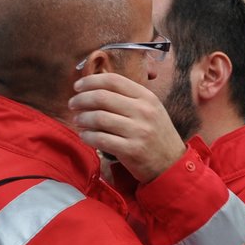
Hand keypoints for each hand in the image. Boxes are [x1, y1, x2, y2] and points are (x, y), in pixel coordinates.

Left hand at [69, 73, 186, 181]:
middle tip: (72, 104)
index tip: (78, 86)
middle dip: (81, 99)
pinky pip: (100, 139)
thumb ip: (128, 97)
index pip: (113, 80)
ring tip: (78, 120)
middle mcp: (143, 111)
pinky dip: (87, 136)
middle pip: (102, 97)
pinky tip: (84, 136)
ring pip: (98, 117)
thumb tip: (95, 86)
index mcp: (147, 97)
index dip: (91, 81)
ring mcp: (138, 131)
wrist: (171, 164)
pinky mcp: (131, 150)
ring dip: (82, 118)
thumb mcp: (150, 110)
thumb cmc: (156, 135)